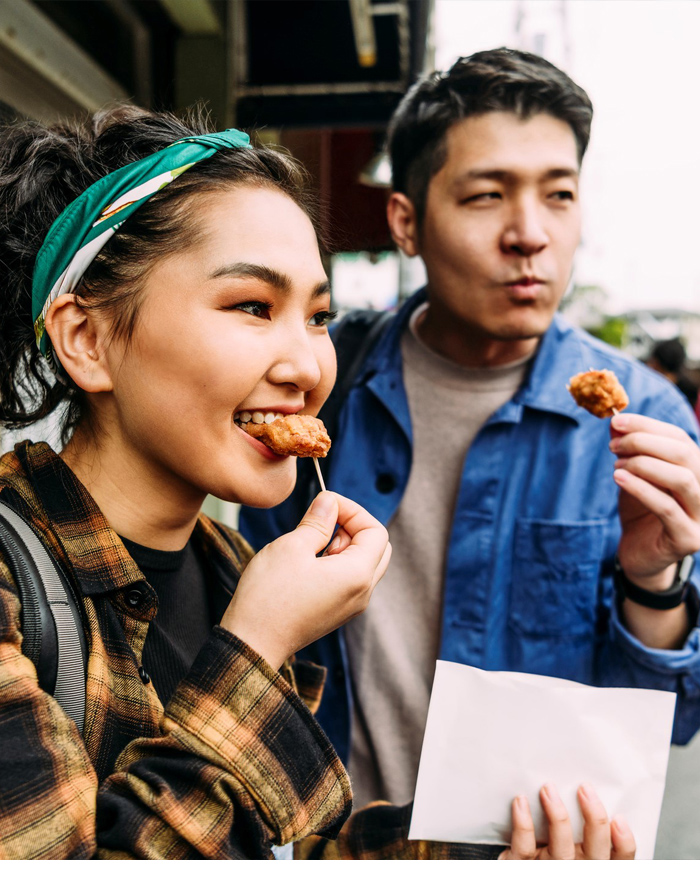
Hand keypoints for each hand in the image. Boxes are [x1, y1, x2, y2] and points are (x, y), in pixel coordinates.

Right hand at [220, 491, 390, 668]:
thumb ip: (317, 521)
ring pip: (363, 563)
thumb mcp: (292, 547)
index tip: (327, 504)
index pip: (376, 531)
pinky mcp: (337, 612)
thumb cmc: (269, 596)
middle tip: (322, 521)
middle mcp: (362, 593)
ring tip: (310, 543)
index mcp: (358, 575)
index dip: (353, 510)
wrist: (252, 642)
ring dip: (342, 544)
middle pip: (376, 547)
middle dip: (352, 527)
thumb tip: (329, 502)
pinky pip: (349, 579)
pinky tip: (307, 562)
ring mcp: (351, 606)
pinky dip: (336, 562)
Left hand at [499, 783, 635, 859]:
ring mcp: (549, 869)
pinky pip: (524, 848)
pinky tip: (521, 801)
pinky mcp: (523, 866)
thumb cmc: (552, 850)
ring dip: (556, 816)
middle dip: (594, 821)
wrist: (522, 867)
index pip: (618, 859)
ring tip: (549, 788)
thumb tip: (590, 789)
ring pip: (560, 850)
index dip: (623, 843)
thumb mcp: (576, 844)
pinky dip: (523, 824)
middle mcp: (576, 869)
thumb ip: (587, 827)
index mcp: (593, 864)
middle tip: (585, 788)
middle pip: (594, 854)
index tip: (619, 818)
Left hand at [611, 413, 699, 589]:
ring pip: (681, 478)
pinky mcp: (688, 539)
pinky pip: (666, 508)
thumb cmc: (639, 511)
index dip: (648, 426)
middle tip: (613, 444)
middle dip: (644, 442)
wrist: (639, 555)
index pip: (680, 438)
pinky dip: (641, 489)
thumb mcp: (633, 476)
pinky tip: (618, 478)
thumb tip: (615, 423)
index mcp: (697, 471)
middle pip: (684, 454)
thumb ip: (628, 451)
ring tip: (616, 465)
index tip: (617, 421)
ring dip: (643, 465)